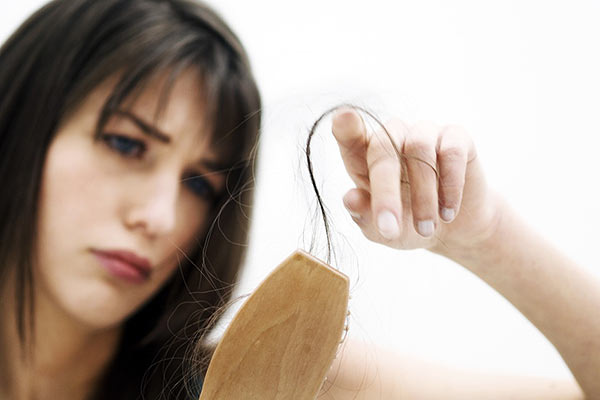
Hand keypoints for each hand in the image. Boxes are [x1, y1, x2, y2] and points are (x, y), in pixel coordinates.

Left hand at [331, 107, 500, 253]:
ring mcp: (424, 133)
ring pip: (419, 148)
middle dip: (385, 193)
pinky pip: (452, 151)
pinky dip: (450, 185)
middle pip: (383, 149)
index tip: (343, 118)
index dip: (346, 126)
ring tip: (426, 229)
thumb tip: (350, 198)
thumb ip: (363, 215)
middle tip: (390, 228)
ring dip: (423, 195)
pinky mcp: (456, 138)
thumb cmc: (407, 224)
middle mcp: (393, 137)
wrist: (454, 232)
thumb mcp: (381, 230)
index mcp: (364, 157)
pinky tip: (448, 212)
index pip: (350, 135)